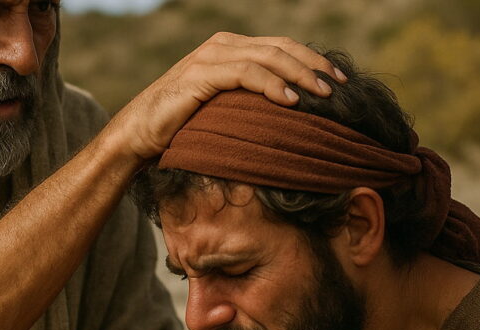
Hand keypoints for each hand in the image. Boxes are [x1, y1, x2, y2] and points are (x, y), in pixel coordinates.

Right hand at [102, 33, 346, 161]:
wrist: (138, 133)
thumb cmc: (181, 127)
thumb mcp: (222, 108)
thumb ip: (248, 100)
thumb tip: (290, 112)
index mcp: (230, 49)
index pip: (281, 47)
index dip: (313, 61)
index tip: (340, 80)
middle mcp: (222, 45)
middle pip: (281, 47)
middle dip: (315, 65)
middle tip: (341, 86)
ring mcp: (210, 57)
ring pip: (268, 56)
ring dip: (300, 74)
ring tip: (323, 95)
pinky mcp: (200, 74)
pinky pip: (245, 73)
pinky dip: (271, 85)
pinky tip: (291, 100)